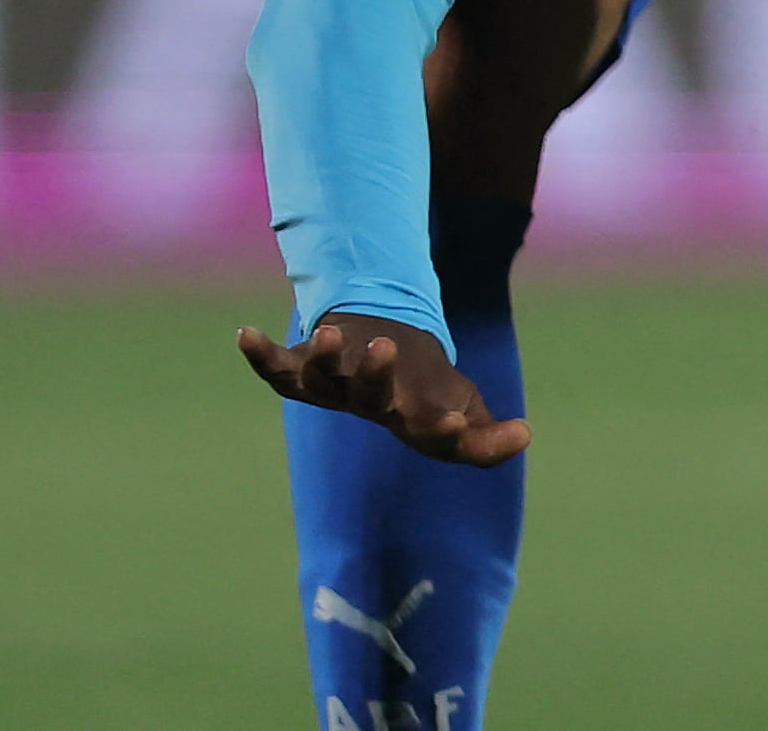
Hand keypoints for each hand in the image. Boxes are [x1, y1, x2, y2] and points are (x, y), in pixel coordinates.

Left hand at [238, 311, 529, 465]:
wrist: (383, 354)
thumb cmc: (427, 388)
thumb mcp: (463, 408)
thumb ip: (485, 436)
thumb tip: (525, 436)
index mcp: (410, 416)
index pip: (426, 432)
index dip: (439, 433)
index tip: (452, 425)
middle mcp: (365, 404)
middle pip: (365, 396)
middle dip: (372, 374)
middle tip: (385, 348)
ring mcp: (330, 386)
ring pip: (320, 379)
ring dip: (324, 357)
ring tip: (331, 330)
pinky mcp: (299, 368)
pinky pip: (274, 368)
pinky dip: (258, 356)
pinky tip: (243, 334)